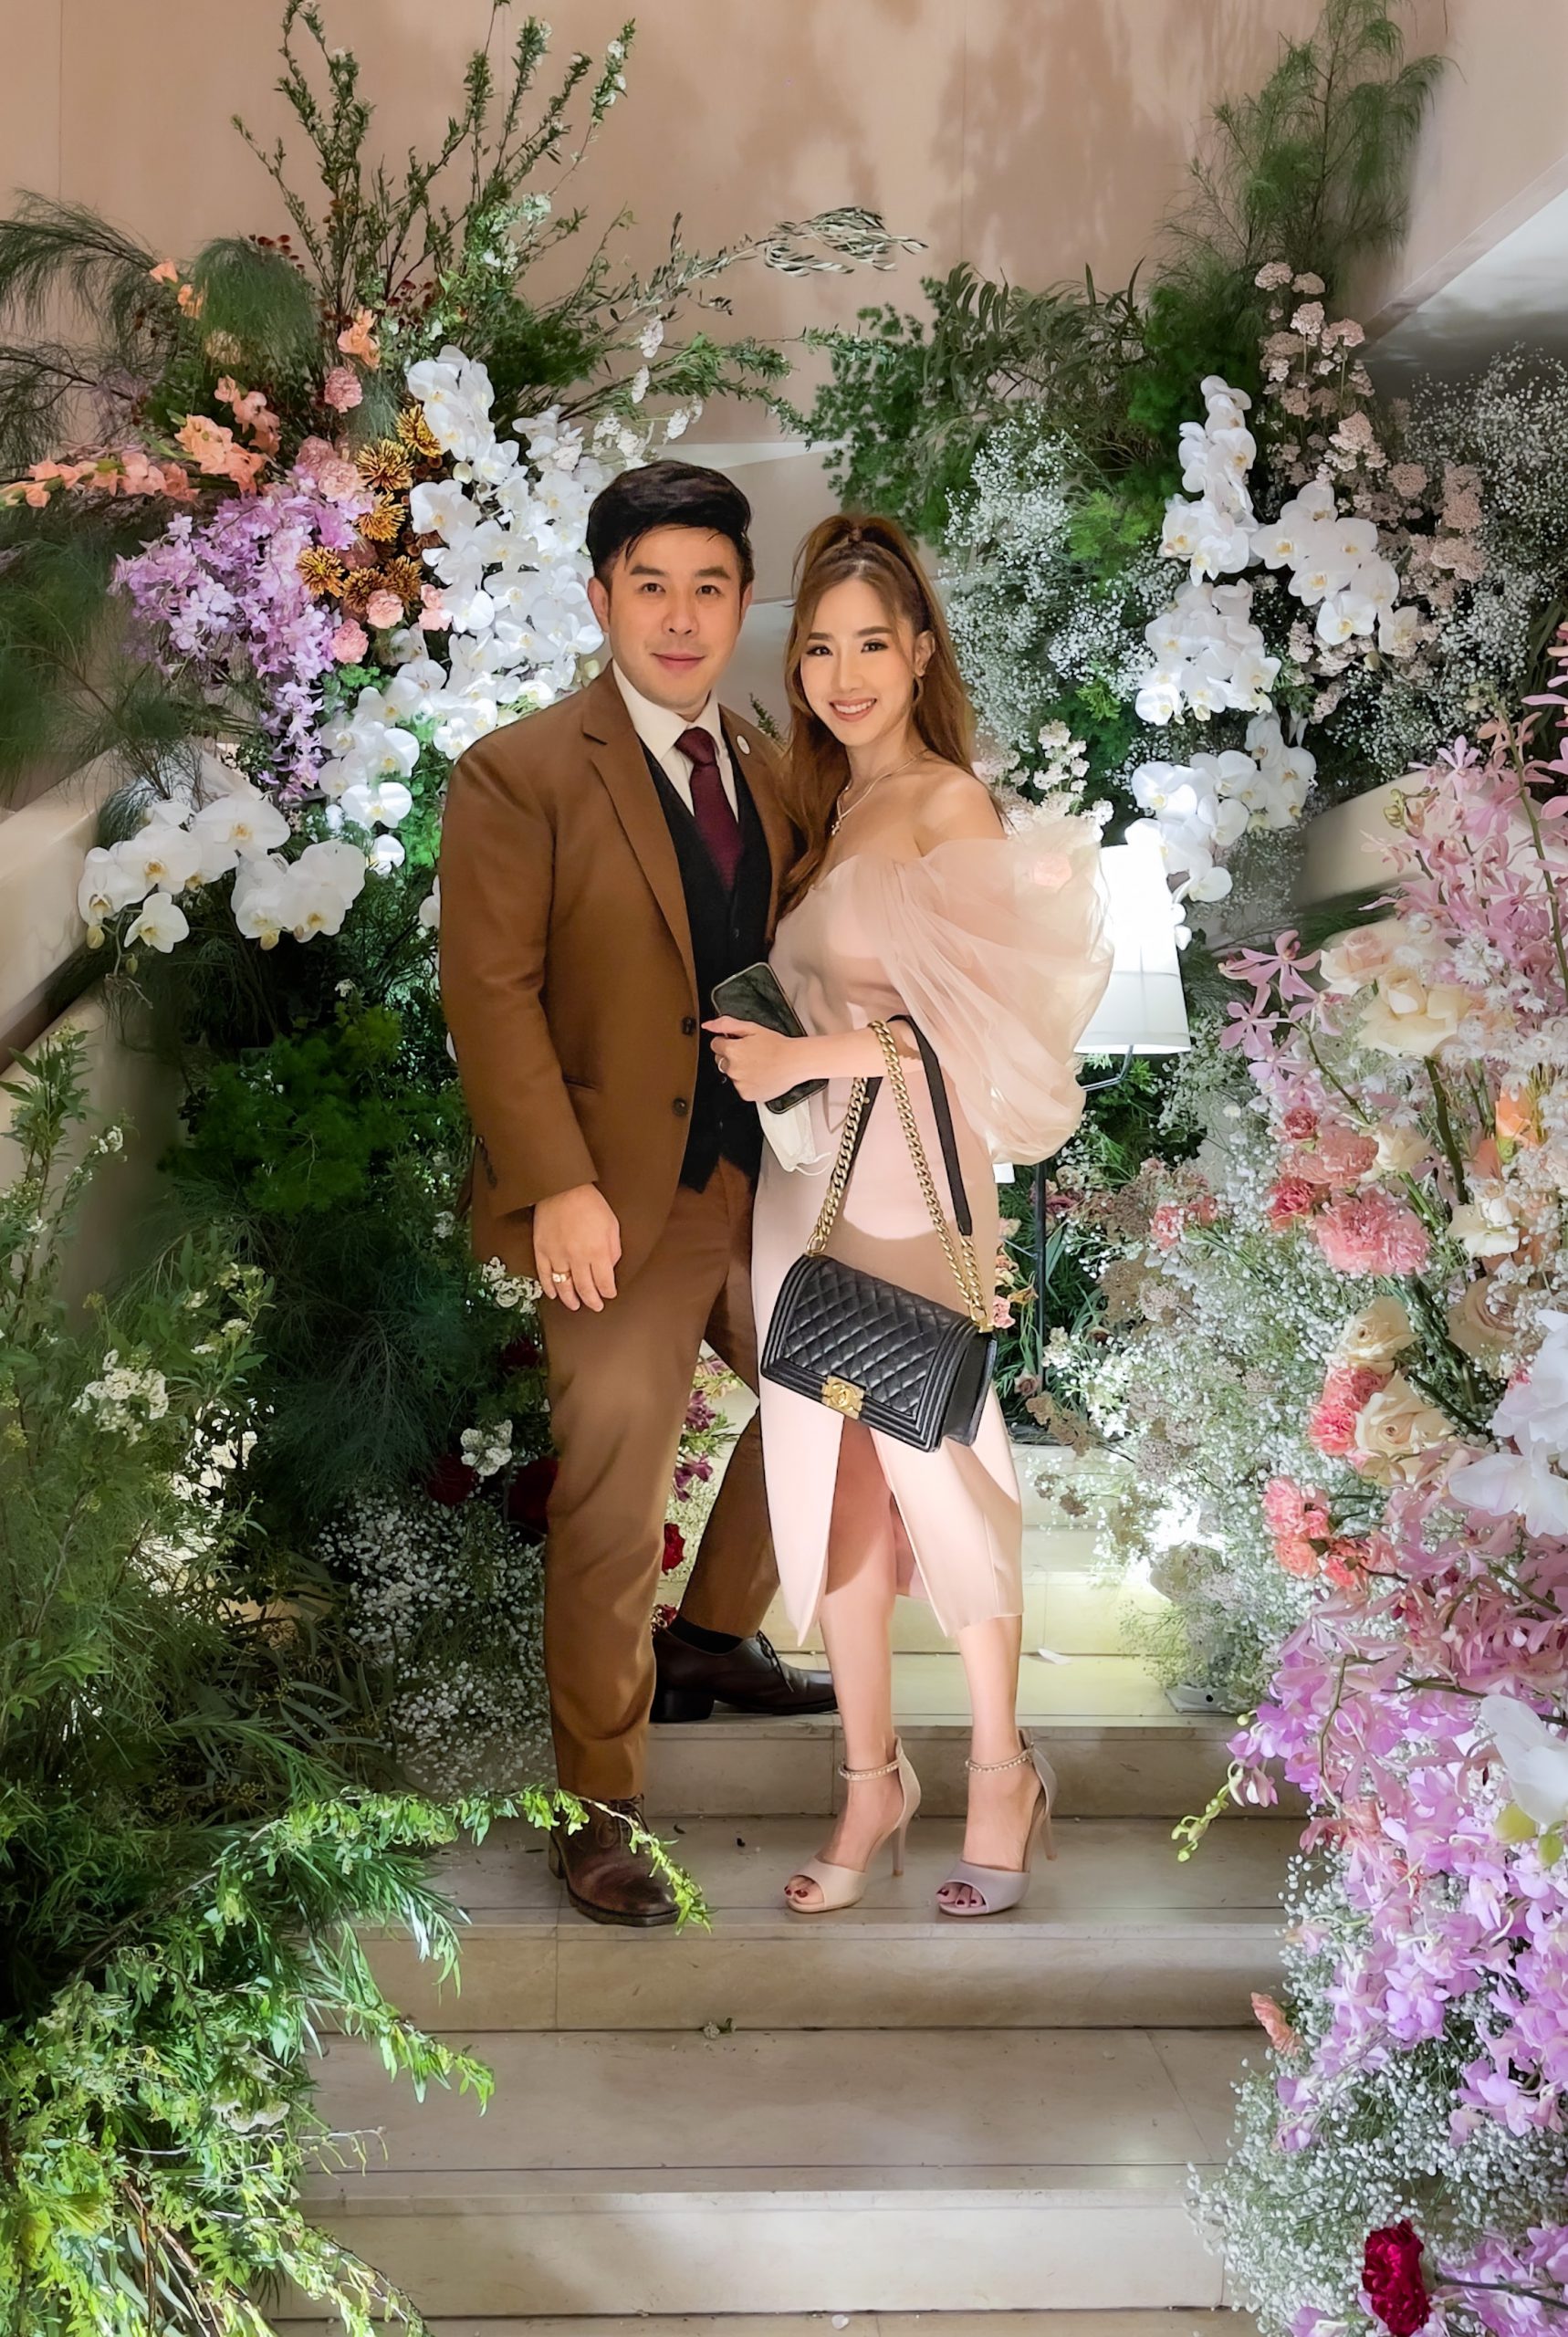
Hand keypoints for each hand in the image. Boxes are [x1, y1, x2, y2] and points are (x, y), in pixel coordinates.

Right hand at [533, 1182, 620, 1310]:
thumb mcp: (612, 1225)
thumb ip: (613, 1249)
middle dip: (592, 1300)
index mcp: (597, 1252)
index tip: (609, 1294)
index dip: (608, 1292)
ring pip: (564, 1287)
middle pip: (585, 1289)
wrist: (562, 1187)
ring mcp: (557, 1256)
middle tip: (595, 1306)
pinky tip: (554, 1294)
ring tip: (575, 1305)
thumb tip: (610, 1267)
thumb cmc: (590, 1203)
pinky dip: (549, 1288)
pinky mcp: (542, 1251)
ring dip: (571, 1299)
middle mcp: (577, 1258)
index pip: (604, 1283)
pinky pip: (545, 1276)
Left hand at [703, 1016, 807, 1103]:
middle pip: (721, 1061)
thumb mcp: (751, 1028)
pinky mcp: (747, 1095)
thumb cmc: (777, 1045)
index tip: (740, 1043)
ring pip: (732, 1075)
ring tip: (759, 1065)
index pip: (716, 1045)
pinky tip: (760, 1075)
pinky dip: (749, 1083)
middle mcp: (733, 1069)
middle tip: (751, 1053)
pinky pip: (741, 1087)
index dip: (728, 1042)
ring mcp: (739, 1084)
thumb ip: (726, 1024)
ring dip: (740, 1070)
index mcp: (731, 1051)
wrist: (795, 1062)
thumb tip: (708, 1025)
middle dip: (732, 1056)